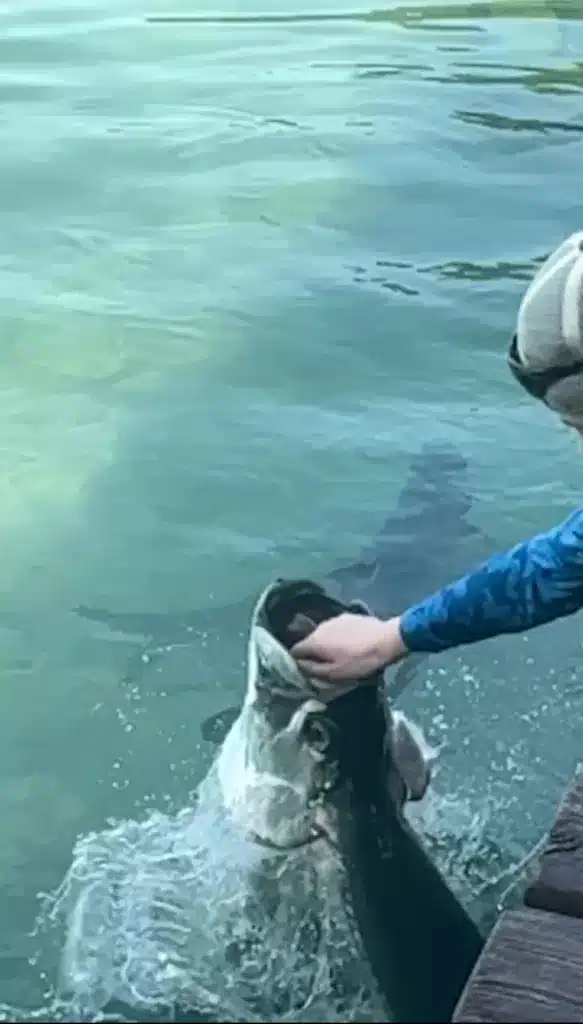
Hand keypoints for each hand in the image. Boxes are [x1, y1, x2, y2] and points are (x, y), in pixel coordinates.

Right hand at [290, 613, 407, 682]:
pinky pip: (337, 629)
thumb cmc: (360, 661)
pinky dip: (340, 637)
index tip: (306, 670)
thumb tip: (300, 666)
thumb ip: (313, 670)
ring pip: (325, 634)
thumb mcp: (336, 673)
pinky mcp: (349, 616)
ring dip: (328, 644)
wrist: (387, 640)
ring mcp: (335, 619)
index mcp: (315, 641)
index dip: (298, 661)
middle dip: (315, 653)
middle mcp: (321, 626)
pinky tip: (352, 644)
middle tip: (327, 666)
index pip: (296, 650)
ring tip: (342, 655)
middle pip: (311, 642)